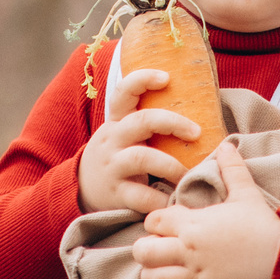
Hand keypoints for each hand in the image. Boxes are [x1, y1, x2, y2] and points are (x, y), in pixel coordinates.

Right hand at [78, 68, 201, 213]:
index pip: (123, 92)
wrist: (81, 188)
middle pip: (141, 121)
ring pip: (142, 158)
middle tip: (196, 132)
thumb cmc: (118, 155)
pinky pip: (141, 196)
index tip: (166, 77)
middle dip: (173, 123)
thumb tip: (197, 105)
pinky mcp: (116, 194)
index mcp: (117, 121)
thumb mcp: (124, 133)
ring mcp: (113, 166)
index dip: (143, 80)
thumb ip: (148, 122)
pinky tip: (174, 201)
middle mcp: (113, 140)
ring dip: (171, 165)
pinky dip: (161, 199)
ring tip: (187, 174)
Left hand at [131, 141, 279, 278]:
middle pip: (143, 251)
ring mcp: (197, 277)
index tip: (167, 229)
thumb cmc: (264, 226)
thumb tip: (226, 145)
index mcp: (193, 223)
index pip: (153, 221)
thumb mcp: (246, 193)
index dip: (155, 225)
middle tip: (158, 254)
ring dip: (155, 278)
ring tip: (166, 276)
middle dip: (146, 252)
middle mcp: (189, 250)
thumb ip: (231, 169)